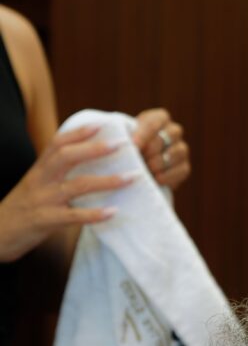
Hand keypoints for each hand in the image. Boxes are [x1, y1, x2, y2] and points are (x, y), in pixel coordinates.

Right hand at [0, 124, 137, 263]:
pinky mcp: (44, 221)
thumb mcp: (34, 186)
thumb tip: (82, 162)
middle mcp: (40, 181)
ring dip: (106, 181)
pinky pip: (72, 216)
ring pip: (76, 185)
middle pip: (67, 157)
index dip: (79, 133)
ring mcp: (42, 200)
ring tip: (130, 178)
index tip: (101, 124)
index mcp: (38, 170)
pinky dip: (93, 214)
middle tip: (122, 145)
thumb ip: (53, 174)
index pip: (57, 144)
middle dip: (95, 149)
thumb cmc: (19, 210)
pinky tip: (112, 212)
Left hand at [133, 108, 190, 192]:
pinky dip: (169, 175)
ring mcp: (181, 149)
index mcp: (159, 118)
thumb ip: (126, 137)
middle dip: (152, 149)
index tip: (133, 146)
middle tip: (140, 158)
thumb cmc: (127, 148)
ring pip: (177, 152)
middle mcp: (174, 131)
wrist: (136, 167)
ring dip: (160, 162)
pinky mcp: (184, 167)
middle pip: (168, 136)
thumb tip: (129, 146)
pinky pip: (182, 170)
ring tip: (147, 169)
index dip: (144, 134)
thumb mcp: (124, 137)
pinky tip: (156, 179)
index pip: (155, 122)